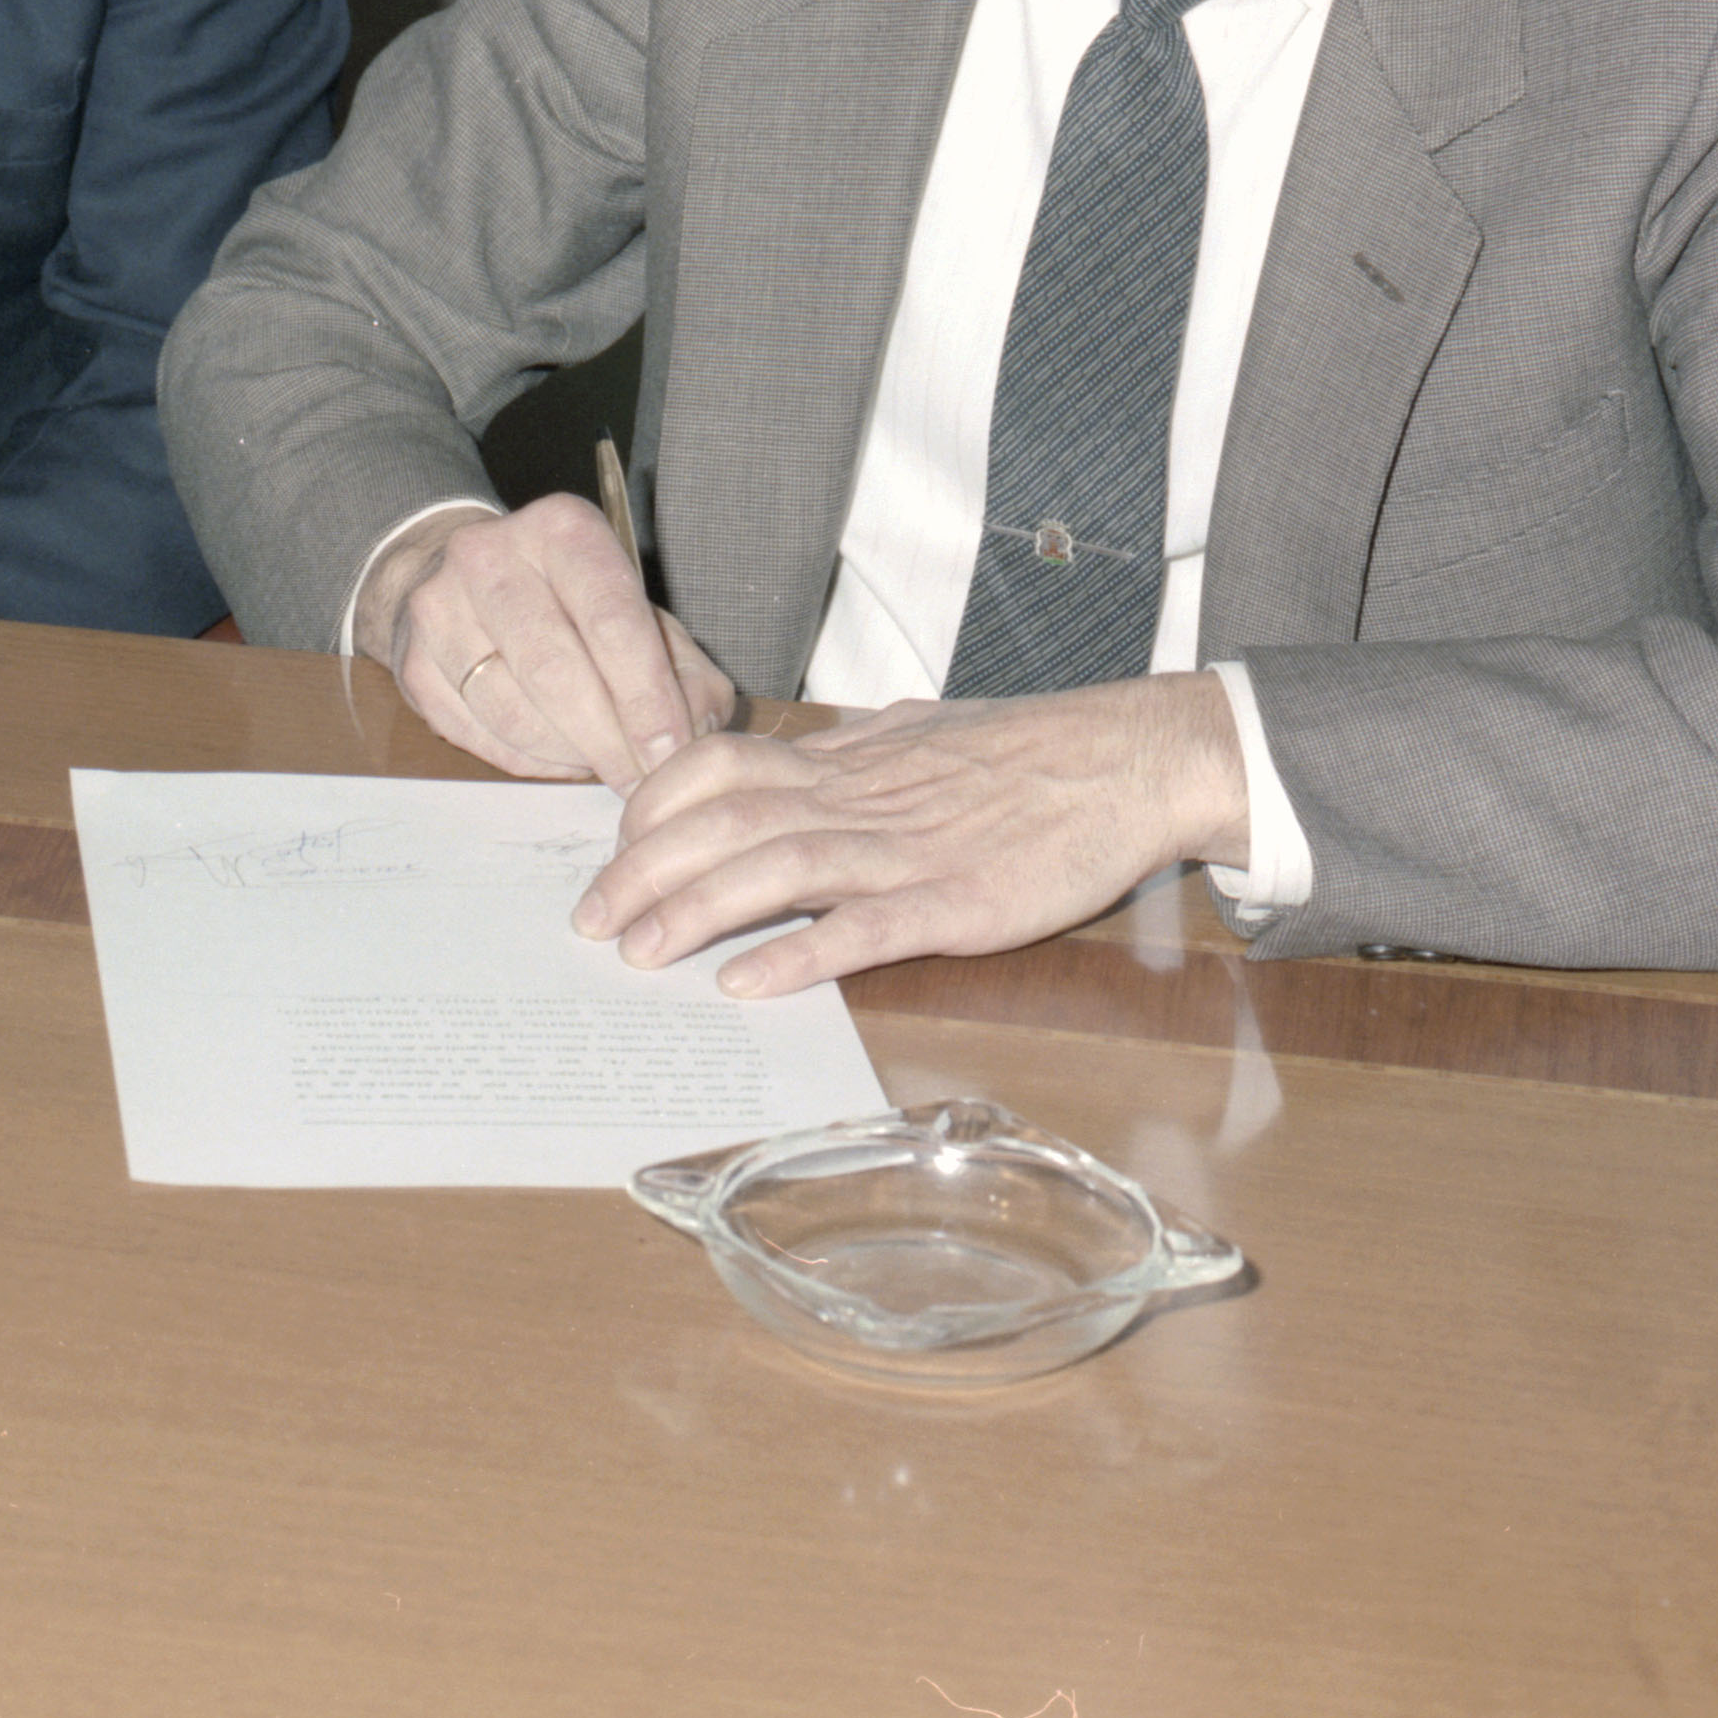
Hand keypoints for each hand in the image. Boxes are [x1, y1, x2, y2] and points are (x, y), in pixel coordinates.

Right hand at [356, 498, 735, 780]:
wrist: (455, 576)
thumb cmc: (568, 599)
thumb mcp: (636, 606)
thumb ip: (681, 666)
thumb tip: (694, 731)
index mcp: (561, 529)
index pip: (610, 617)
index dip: (646, 694)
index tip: (671, 751)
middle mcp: (490, 556)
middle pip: (555, 670)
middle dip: (610, 739)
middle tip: (643, 780)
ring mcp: (439, 609)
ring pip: (514, 712)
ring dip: (571, 755)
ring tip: (604, 765)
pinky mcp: (412, 663)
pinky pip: (480, 736)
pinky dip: (531, 761)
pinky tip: (561, 756)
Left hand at [572, 676, 1248, 995]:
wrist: (1124, 758)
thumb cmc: (1026, 750)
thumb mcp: (918, 734)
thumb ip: (850, 756)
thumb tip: (792, 765)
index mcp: (847, 759)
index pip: (718, 765)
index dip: (655, 805)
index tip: (619, 847)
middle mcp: (859, 798)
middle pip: (724, 821)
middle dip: (644, 869)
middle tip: (593, 920)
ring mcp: (905, 851)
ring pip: (775, 870)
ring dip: (695, 912)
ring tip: (640, 954)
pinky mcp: (955, 902)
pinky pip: (863, 929)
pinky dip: (799, 955)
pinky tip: (748, 983)